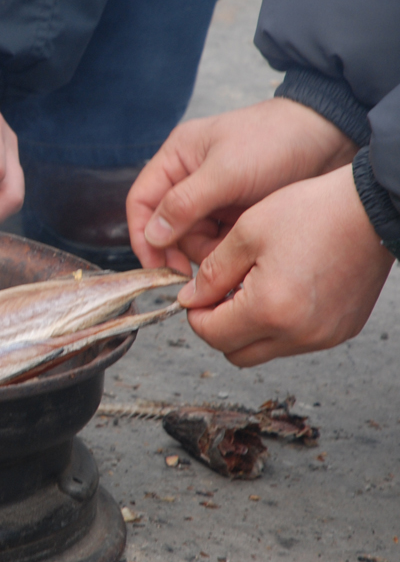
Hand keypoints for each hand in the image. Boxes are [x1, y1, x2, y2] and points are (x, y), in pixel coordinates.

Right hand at [127, 98, 356, 273]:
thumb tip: (153, 235)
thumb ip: (185, 204)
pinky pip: (220, 240)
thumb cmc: (277, 140)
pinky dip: (229, 249)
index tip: (156, 267)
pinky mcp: (237, 211)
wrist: (332, 137)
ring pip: (195, 237)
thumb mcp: (226, 172)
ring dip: (210, 251)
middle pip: (168, 226)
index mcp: (177, 158)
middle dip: (184, 248)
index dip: (143, 236)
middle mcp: (189, 178)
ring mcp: (214, 196)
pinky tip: (245, 250)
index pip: (141, 202)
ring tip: (236, 252)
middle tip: (204, 268)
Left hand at [176, 166, 392, 366]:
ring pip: (265, 351)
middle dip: (218, 328)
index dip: (195, 315)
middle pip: (236, 353)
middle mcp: (299, 333)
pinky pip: (294, 342)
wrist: (372, 208)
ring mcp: (323, 336)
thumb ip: (210, 273)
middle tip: (219, 295)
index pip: (212, 335)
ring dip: (248, 329)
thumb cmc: (313, 213)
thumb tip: (189, 300)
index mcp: (270, 310)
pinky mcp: (340, 331)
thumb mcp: (246, 234)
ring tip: (251, 289)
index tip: (196, 295)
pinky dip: (278, 326)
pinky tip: (280, 292)